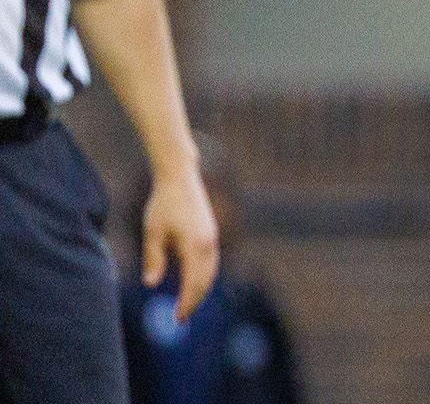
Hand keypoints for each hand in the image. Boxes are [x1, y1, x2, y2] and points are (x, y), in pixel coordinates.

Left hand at [143, 168, 219, 319]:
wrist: (180, 178)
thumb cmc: (163, 204)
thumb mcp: (152, 233)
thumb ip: (153, 259)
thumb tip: (151, 284)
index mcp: (195, 246)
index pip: (193, 283)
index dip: (186, 303)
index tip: (177, 318)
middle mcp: (208, 244)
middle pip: (206, 281)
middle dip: (195, 301)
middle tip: (181, 318)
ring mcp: (212, 239)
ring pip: (211, 272)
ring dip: (200, 290)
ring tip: (187, 303)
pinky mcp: (211, 234)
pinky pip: (211, 262)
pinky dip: (204, 277)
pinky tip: (193, 282)